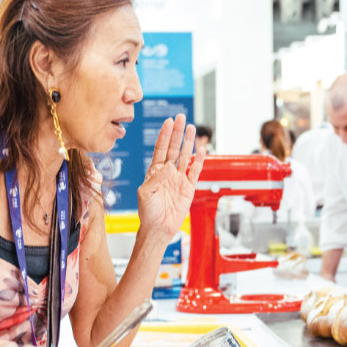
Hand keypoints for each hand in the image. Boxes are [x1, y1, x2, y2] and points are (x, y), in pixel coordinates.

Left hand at [137, 115, 206, 240]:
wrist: (158, 228)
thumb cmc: (148, 213)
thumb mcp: (145, 194)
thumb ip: (156, 178)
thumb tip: (168, 166)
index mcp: (154, 171)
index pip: (160, 148)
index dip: (164, 135)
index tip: (168, 121)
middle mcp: (167, 172)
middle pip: (173, 147)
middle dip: (177, 132)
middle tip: (182, 117)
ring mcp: (178, 178)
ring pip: (184, 156)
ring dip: (188, 142)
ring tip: (192, 128)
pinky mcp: (188, 188)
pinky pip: (195, 171)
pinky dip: (198, 160)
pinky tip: (201, 149)